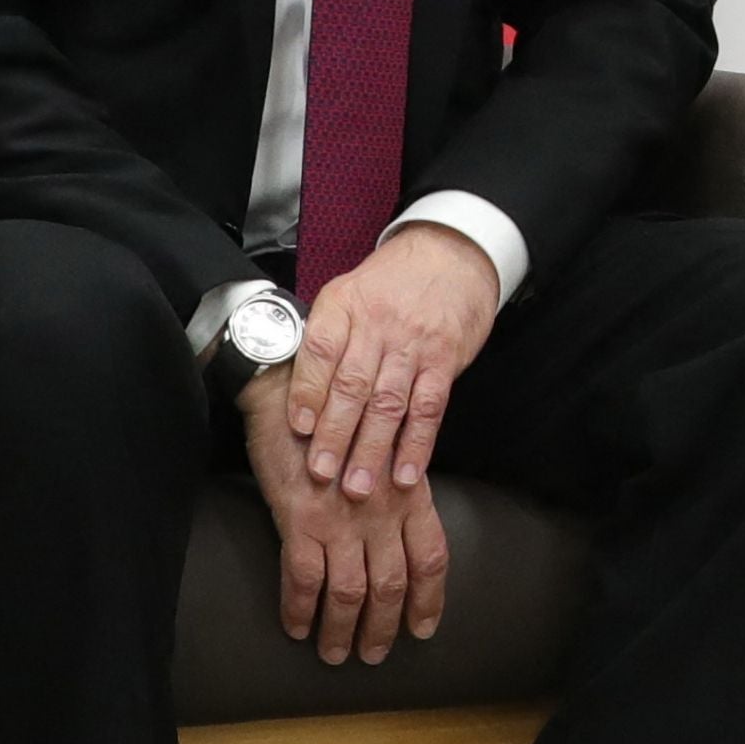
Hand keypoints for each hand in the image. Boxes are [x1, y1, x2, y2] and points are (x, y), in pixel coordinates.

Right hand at [242, 365, 449, 662]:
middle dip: (384, 626)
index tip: (423, 628)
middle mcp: (381, 509)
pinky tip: (296, 627)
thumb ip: (395, 490)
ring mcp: (341, 518)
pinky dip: (299, 610)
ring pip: (350, 591)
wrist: (289, 389)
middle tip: (374, 654)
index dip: (430, 598)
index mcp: (408, 492)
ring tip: (335, 654)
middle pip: (393, 582)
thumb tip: (397, 535)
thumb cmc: (336, 418)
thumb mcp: (382, 451)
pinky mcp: (300, 521)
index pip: (432, 556)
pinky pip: (302, 581)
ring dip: (343, 630)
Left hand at [292, 221, 501, 499]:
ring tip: (357, 486)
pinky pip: (429, 408)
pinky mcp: (444, 360)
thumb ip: (323, 339)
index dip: (308, 390)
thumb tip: (294, 393)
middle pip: (353, 385)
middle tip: (322, 474)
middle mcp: (378, 325)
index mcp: (344, 306)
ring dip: (373, 449)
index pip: (321, 350)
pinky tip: (405, 473)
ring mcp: (413, 344)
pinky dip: (417, 444)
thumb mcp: (347, 294)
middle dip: (335, 434)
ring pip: (389, 403)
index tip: (298, 428)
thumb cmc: (390, 284)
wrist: (451, 256)